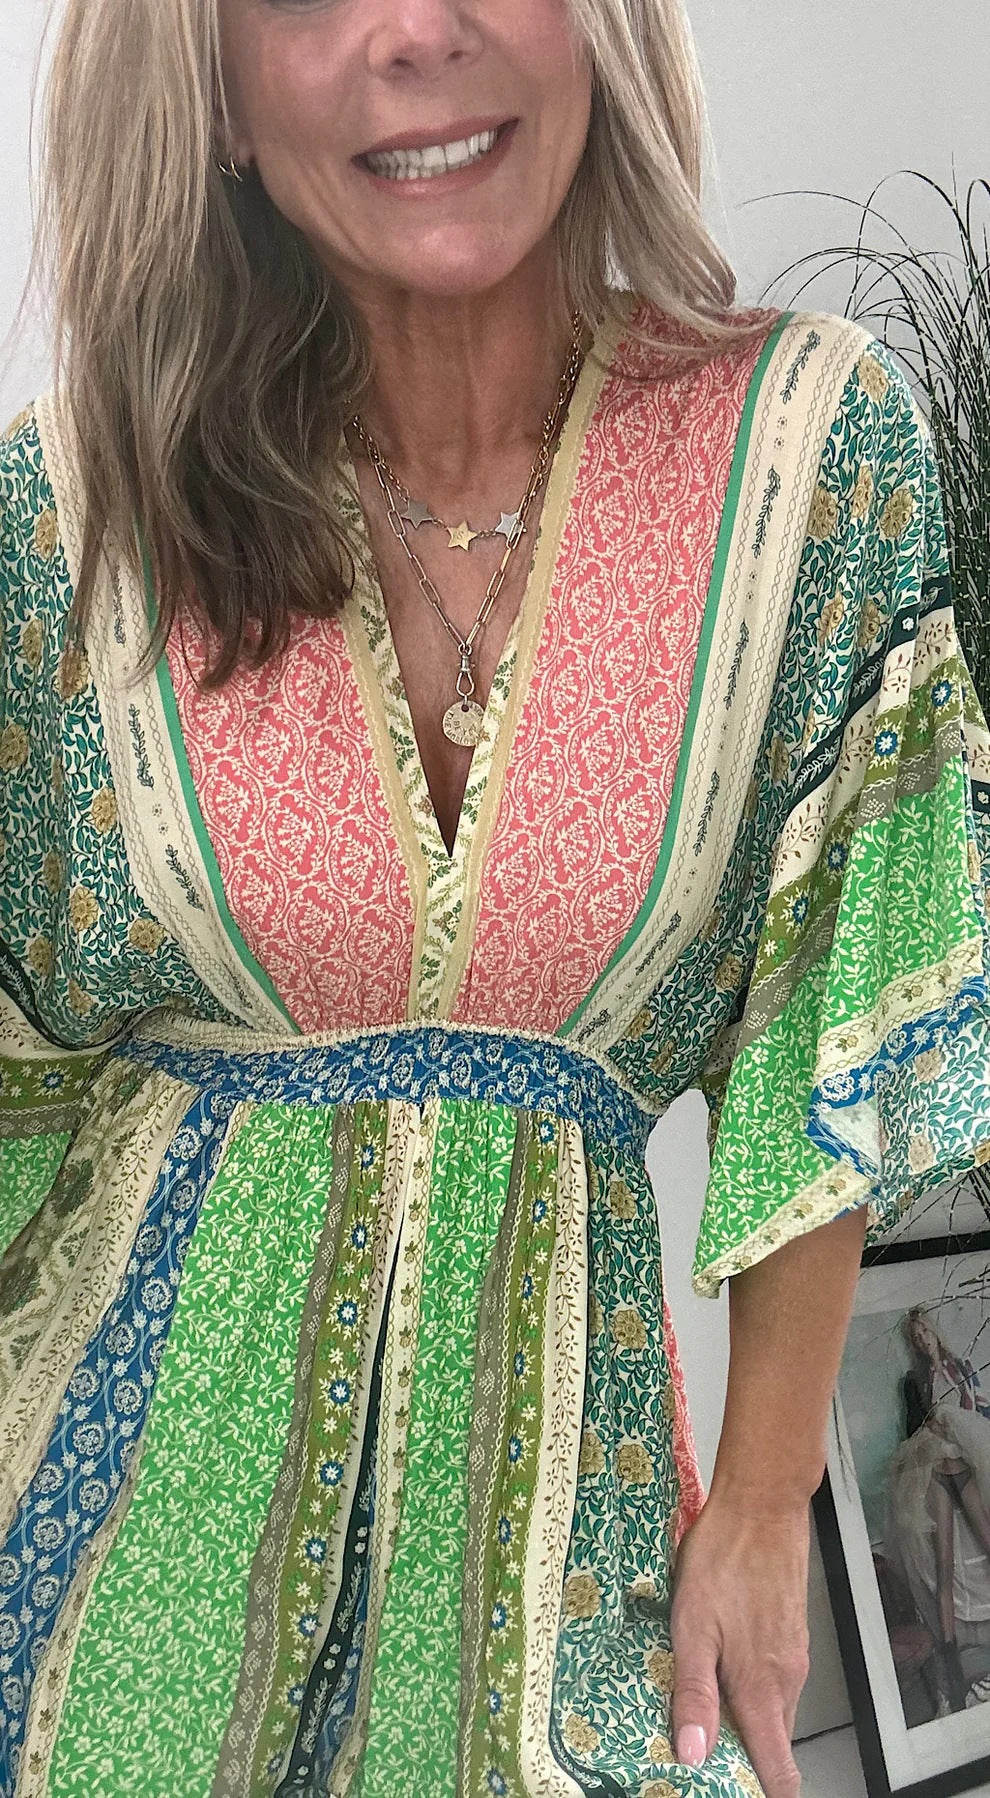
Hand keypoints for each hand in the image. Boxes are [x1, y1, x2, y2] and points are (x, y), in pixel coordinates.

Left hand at [670, 1493, 810, 1796]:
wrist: (762, 1504)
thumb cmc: (724, 1558)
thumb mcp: (692, 1625)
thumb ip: (694, 1693)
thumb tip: (693, 1754)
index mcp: (762, 1688)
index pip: (779, 1771)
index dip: (761, 1794)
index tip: (731, 1793)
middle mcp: (786, 1679)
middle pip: (773, 1746)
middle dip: (745, 1763)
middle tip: (700, 1757)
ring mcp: (792, 1656)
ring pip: (772, 1712)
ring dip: (744, 1724)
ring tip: (701, 1715)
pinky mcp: (788, 1633)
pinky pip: (774, 1681)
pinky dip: (750, 1691)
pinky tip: (719, 1669)